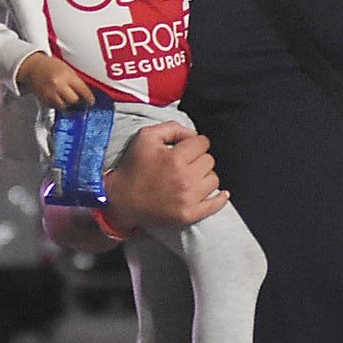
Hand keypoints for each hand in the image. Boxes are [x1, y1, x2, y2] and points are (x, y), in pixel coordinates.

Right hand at [17, 52, 94, 109]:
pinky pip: (57, 108)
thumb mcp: (67, 69)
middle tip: (82, 103)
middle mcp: (58, 86)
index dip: (89, 98)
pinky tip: (62, 102)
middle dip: (79, 102)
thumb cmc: (51, 66)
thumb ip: (76, 81)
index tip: (91, 101)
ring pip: (65, 107)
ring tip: (72, 103)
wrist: (33, 68)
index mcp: (67, 76)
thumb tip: (86, 93)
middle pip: (74, 100)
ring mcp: (51, 94)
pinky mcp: (45, 101)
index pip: (82, 91)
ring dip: (70, 107)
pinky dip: (61, 106)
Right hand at [103, 121, 228, 230]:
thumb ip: (172, 128)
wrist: (120, 200)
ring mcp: (188, 199)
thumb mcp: (146, 136)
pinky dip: (220, 198)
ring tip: (190, 177)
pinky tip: (222, 194)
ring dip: (204, 176)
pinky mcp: (189, 215)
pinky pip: (215, 205)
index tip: (184, 149)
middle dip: (198, 159)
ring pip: (214, 179)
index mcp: (174, 158)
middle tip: (184, 163)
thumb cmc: (133, 166)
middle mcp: (184, 179)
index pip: (202, 142)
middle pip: (209, 160)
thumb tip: (193, 135)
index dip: (193, 143)